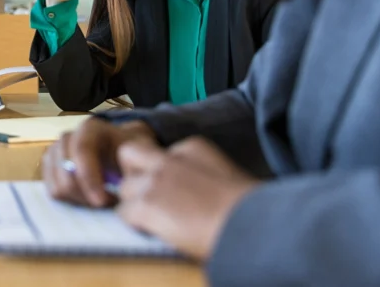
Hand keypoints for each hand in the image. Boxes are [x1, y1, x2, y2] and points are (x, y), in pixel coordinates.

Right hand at [42, 117, 156, 206]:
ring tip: (100, 200)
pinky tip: (88, 199)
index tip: (103, 202)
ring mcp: (56, 151)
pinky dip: (70, 200)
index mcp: (90, 129)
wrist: (120, 149)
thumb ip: (134, 165)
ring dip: (79, 199)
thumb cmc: (130, 152)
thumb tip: (127, 187)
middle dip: (85, 194)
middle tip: (108, 203)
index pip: (82, 151)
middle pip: (66, 171)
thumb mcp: (139, 153)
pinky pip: (52, 190)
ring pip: (57, 184)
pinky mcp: (50, 167)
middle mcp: (68, 137)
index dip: (90, 178)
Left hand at [116, 137, 257, 260]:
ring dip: (135, 204)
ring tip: (158, 221)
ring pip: (124, 187)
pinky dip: (135, 224)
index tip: (177, 191)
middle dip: (131, 172)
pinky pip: (124, 212)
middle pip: (129, 153)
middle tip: (146, 195)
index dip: (164, 172)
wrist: (255, 223)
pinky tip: (156, 232)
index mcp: (194, 147)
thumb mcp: (229, 177)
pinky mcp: (147, 203)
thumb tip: (197, 195)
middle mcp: (170, 158)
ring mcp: (155, 179)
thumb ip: (205, 177)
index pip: (163, 152)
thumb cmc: (255, 209)